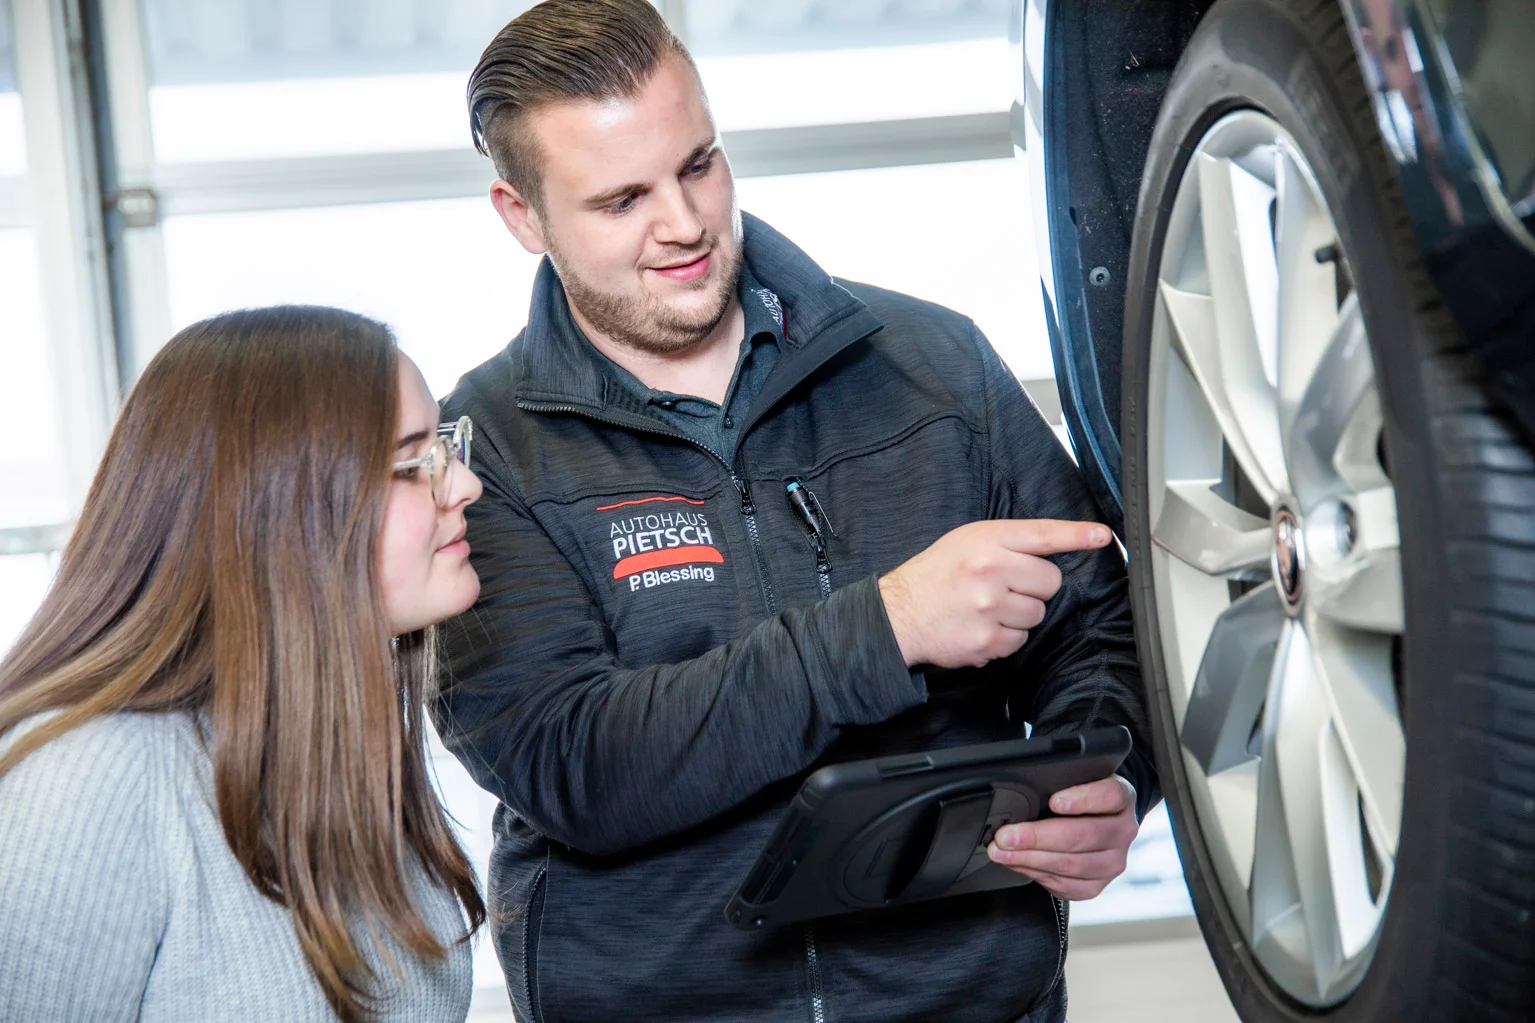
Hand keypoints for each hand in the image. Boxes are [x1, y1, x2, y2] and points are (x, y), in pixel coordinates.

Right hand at [878, 519, 1111, 668]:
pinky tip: (981, 626)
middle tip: (1004, 586)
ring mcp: (989, 608)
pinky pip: (1020, 639)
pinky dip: (1006, 636)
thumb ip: (1010, 542)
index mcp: (986, 541)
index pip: (1043, 535)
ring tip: (988, 607)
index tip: (1103, 536)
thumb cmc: (936, 574)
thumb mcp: (968, 541)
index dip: (1077, 535)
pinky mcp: (987, 640)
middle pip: (1050, 582)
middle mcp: (989, 570)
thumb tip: (1056, 549)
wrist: (898, 614)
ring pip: (1038, 614)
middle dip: (1034, 587)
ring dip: (1020, 614)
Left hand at [987, 774, 1137, 900]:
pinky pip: (1065, 885)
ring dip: (1029, 859)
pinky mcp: (1096, 885)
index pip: (1109, 796)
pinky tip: (1017, 864)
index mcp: (1122, 797)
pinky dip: (1035, 873)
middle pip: (1082, 836)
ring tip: (1002, 851)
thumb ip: (1059, 782)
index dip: (1081, 799)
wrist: (1099, 821)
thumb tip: (1022, 791)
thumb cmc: (1081, 796)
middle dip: (1037, 837)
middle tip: (1006, 835)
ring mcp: (1112, 862)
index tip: (1054, 801)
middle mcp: (1123, 831)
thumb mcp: (1077, 779)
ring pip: (1071, 865)